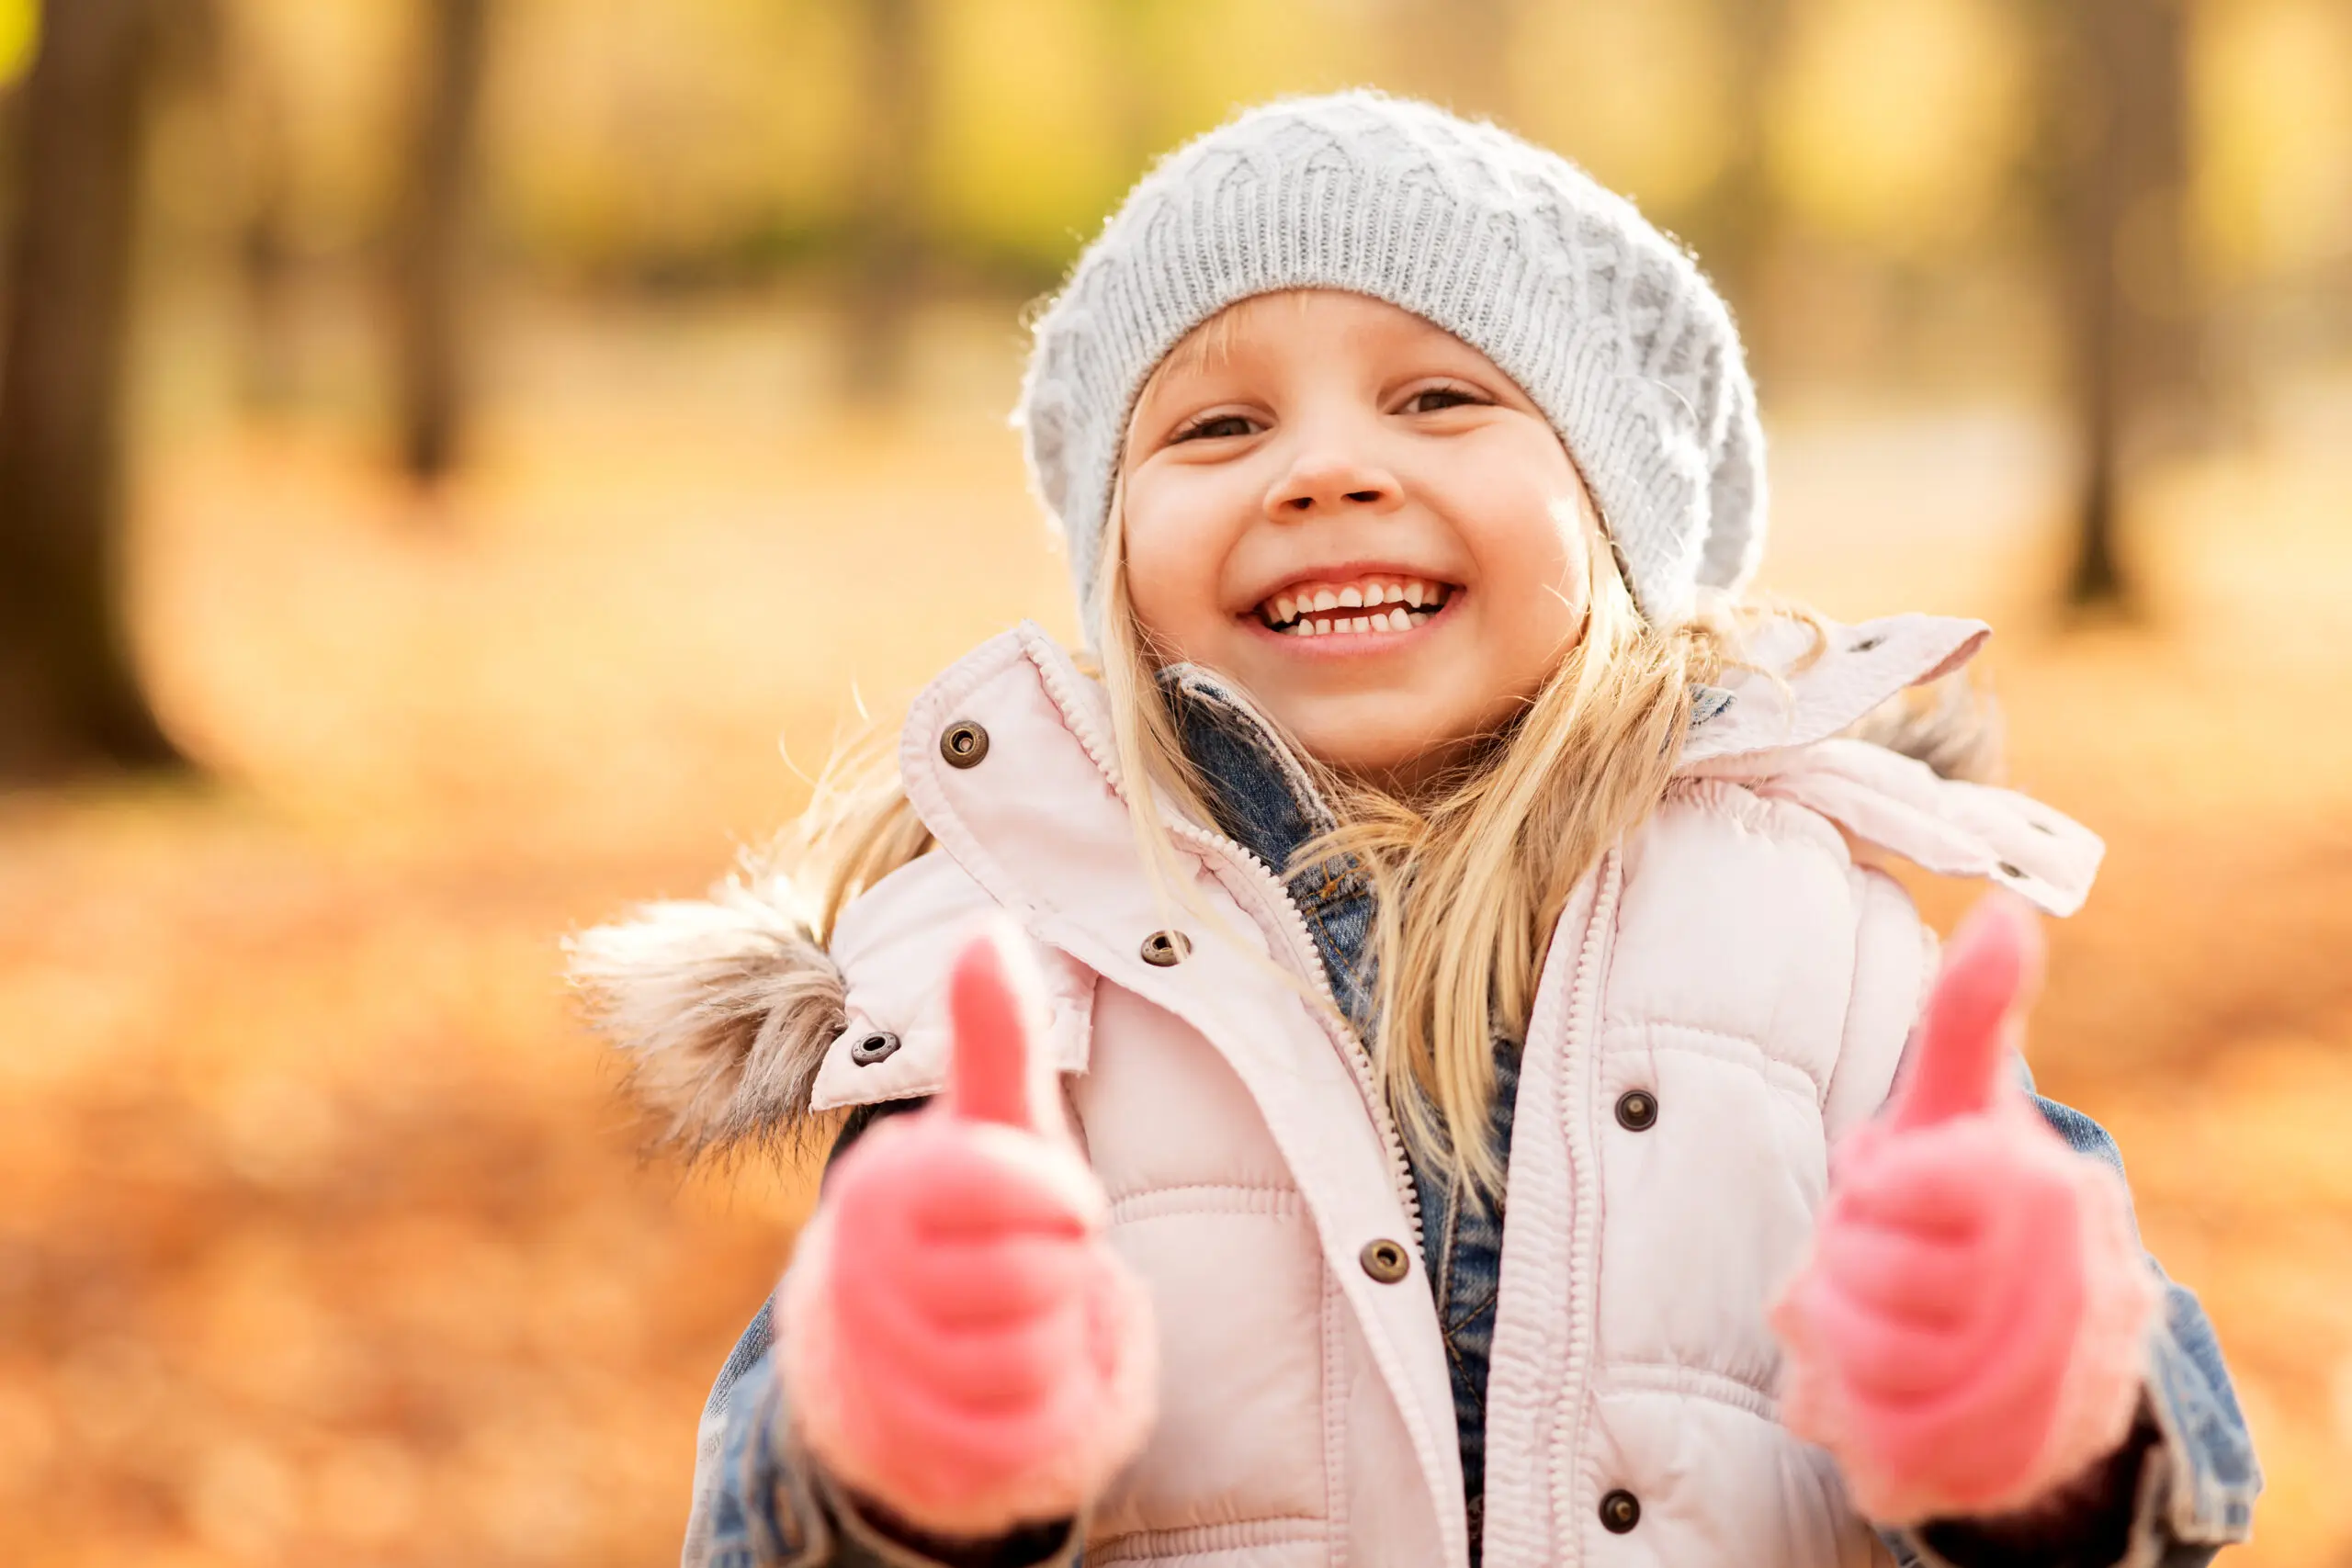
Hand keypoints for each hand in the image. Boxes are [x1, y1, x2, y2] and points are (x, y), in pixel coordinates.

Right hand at [780, 924, 1155, 1536]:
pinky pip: (1017, 1436)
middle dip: (1060, 1272)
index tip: (1071, 1202)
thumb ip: (996, 1034)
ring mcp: (878, 1366)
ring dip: (1052, 1341)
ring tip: (1022, 1315)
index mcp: (883, 1187)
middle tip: (1038, 1262)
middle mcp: (861, 1275)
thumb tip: (984, 926)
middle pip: (1029, 1280)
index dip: (1060, 1196)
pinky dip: (1041, 1410)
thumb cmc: (977, 1207)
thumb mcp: (998, 1120)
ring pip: (1027, 1361)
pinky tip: (1014, 1380)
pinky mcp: (909, 1446)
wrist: (910, 1337)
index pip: (999, 1185)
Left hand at [1770, 896, 2156, 1523]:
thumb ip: (1970, 1015)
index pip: (1896, 1188)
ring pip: (1869, 1369)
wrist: (2038, 1351)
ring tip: (1869, 1322)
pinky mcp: (2011, 1466)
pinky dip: (1859, 1423)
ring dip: (1840, 1347)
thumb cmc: (1967, 1200)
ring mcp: (2049, 1387)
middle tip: (1872, 1262)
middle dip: (1845, 1271)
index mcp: (2048, 1189)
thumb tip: (2006, 909)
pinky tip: (1875, 1393)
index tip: (1884, 1186)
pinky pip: (1891, 1452)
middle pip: (1870, 1283)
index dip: (1870, 1191)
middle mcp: (2072, 1293)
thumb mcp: (1958, 1103)